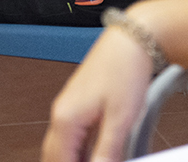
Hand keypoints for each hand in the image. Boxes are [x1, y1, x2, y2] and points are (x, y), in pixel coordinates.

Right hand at [42, 27, 154, 161]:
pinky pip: (72, 137)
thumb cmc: (125, 67)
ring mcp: (69, 108)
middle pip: (54, 157)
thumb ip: (107, 150)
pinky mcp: (79, 105)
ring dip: (74, 160)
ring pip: (62, 148)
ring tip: (98, 161)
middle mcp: (62, 113)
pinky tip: (97, 156)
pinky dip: (80, 151)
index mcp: (65, 118)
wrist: (132, 38)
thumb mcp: (120, 117)